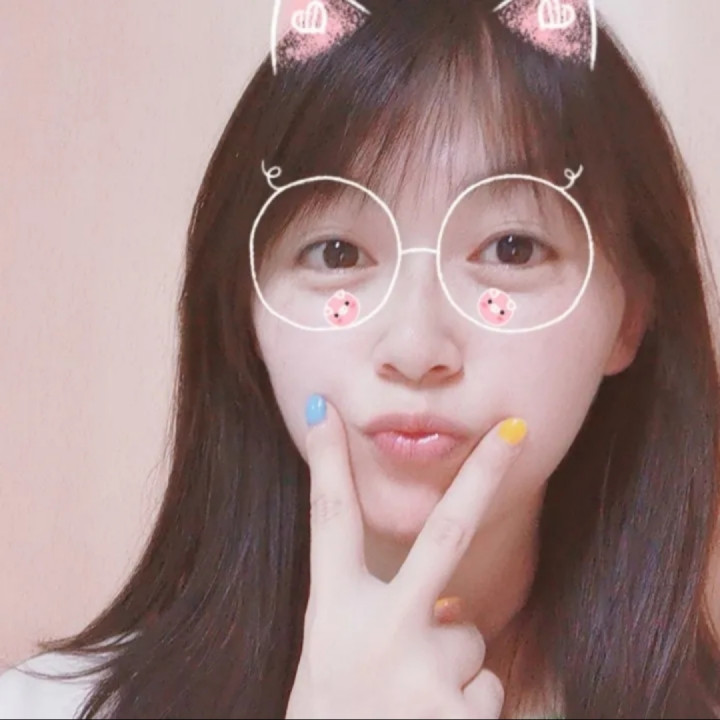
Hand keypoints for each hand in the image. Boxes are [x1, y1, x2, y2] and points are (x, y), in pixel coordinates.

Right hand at [285, 397, 526, 719]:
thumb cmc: (333, 716)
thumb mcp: (333, 660)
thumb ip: (382, 623)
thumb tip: (458, 607)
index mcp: (333, 614)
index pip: (328, 520)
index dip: (327, 461)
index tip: (323, 410)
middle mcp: (379, 632)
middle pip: (443, 534)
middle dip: (482, 475)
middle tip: (515, 429)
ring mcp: (423, 673)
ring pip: (469, 638)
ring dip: (451, 666)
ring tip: (413, 703)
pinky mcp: (459, 714)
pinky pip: (484, 686)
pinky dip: (464, 703)